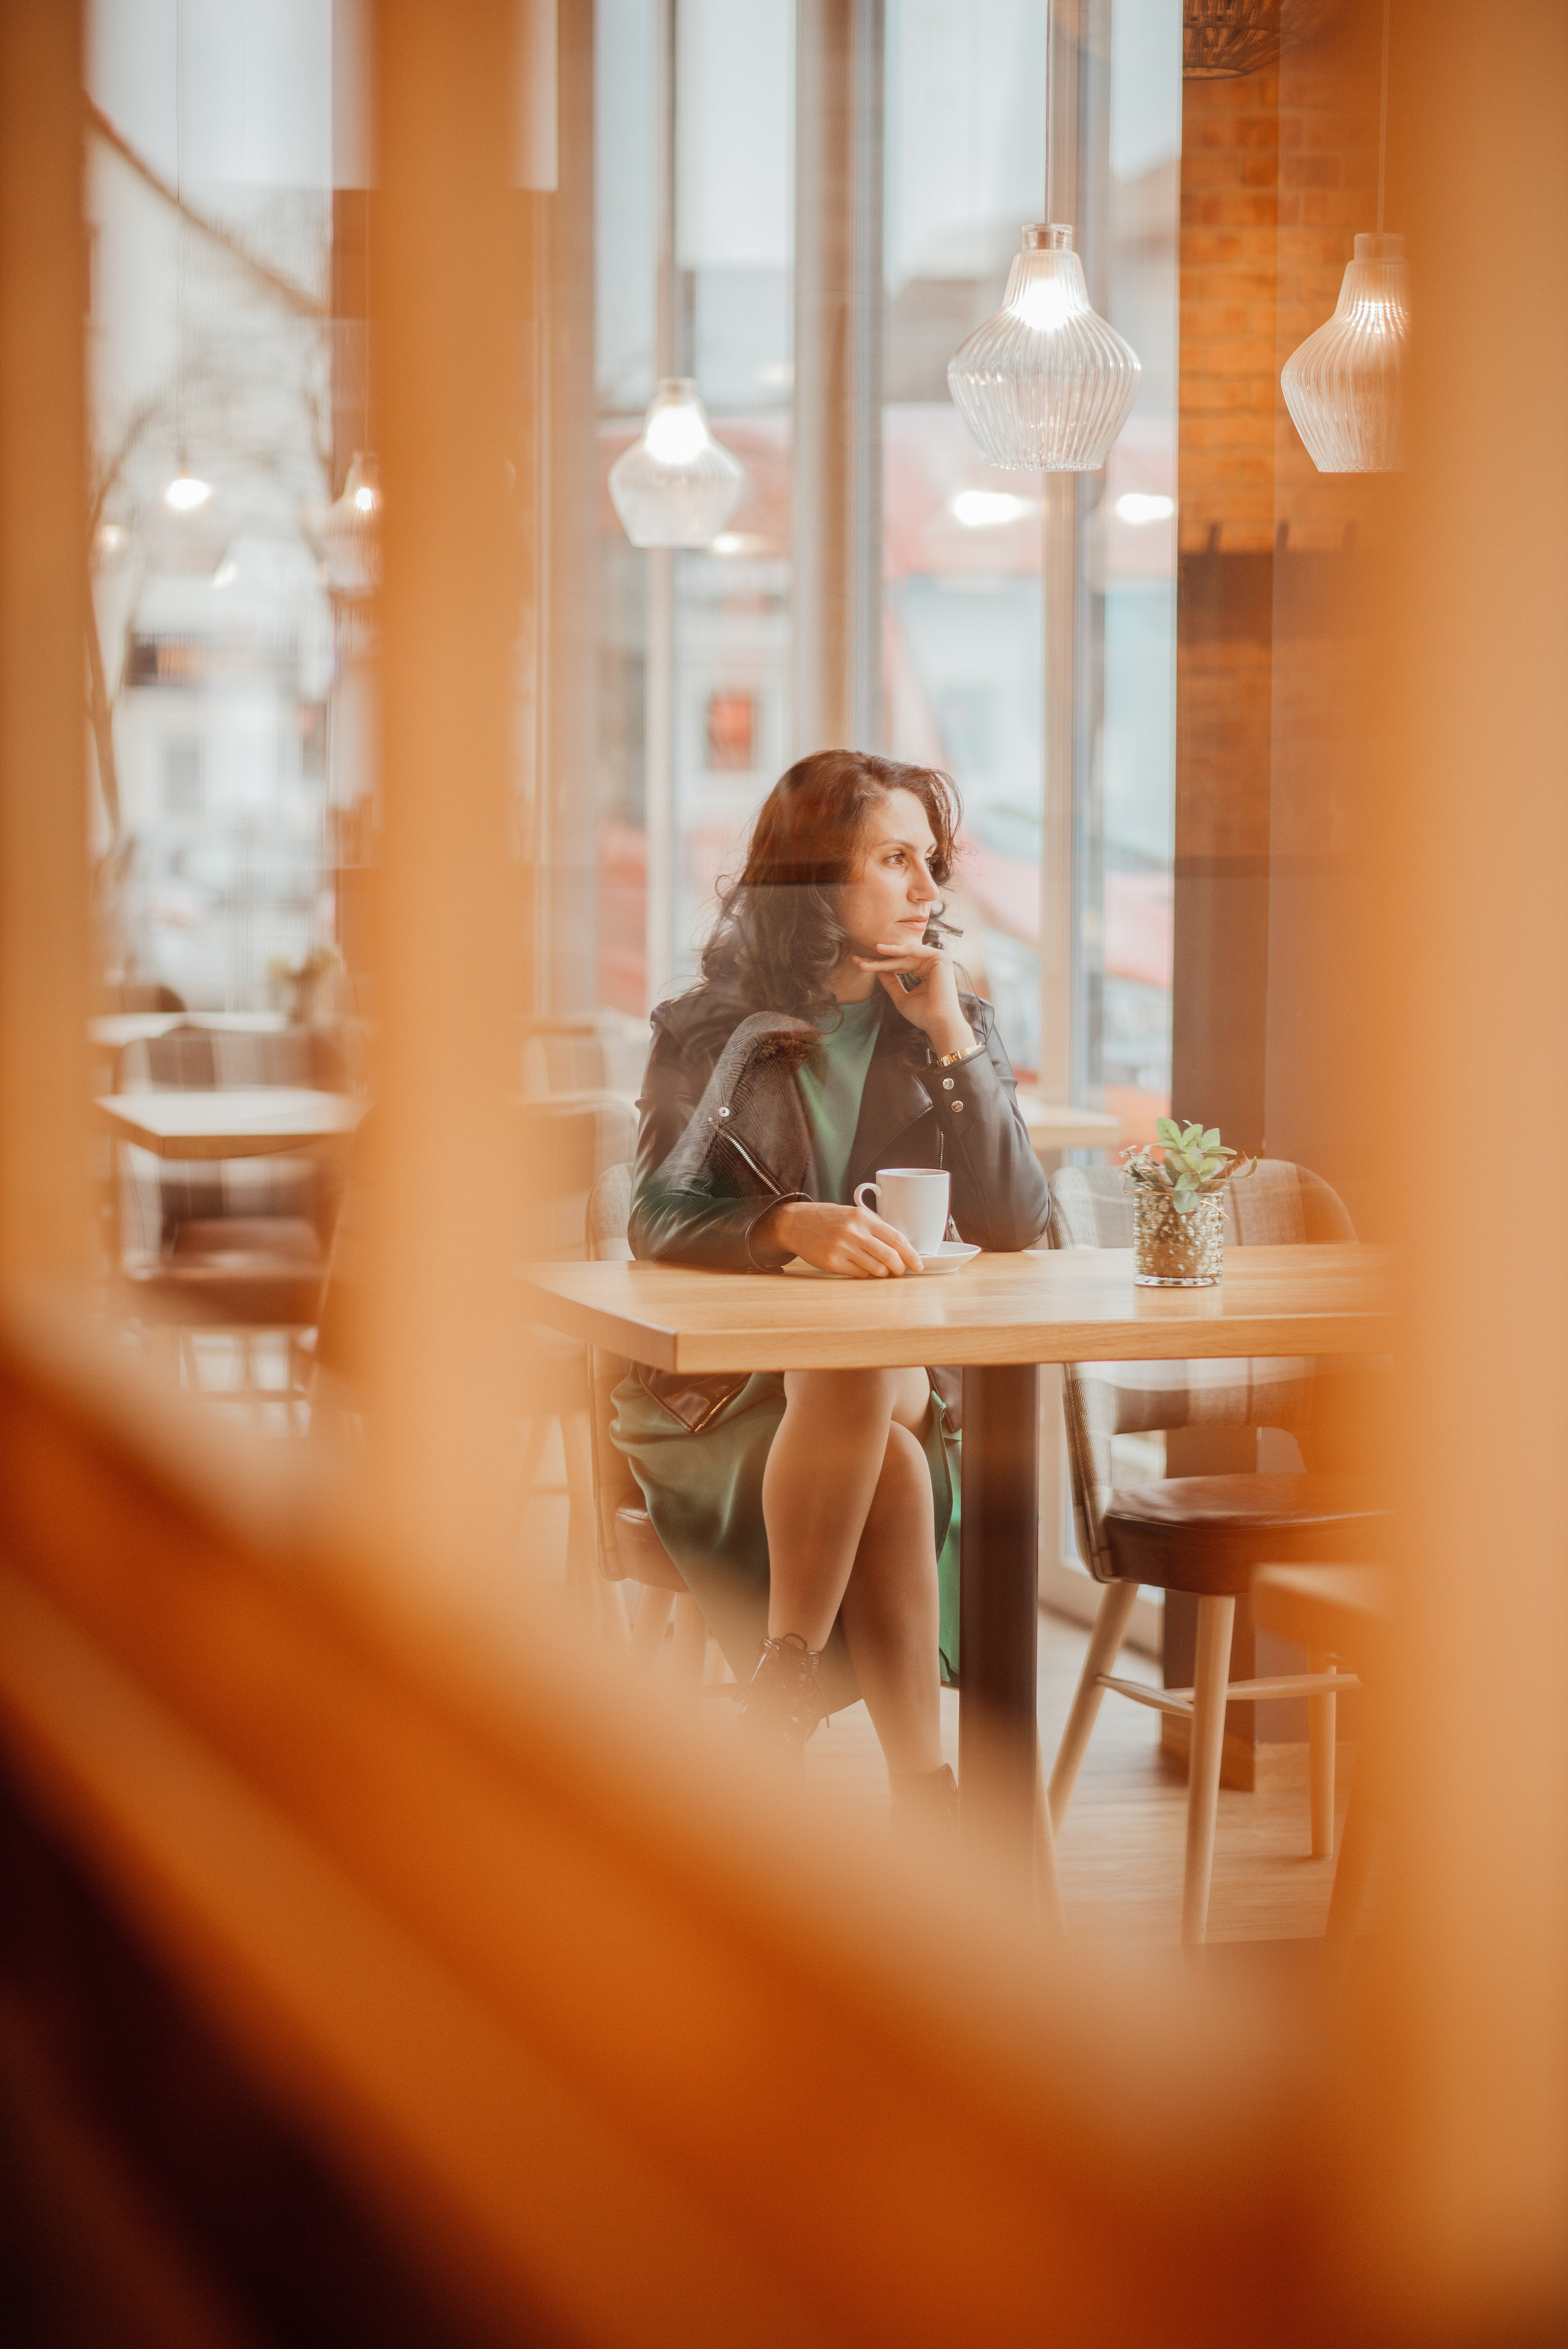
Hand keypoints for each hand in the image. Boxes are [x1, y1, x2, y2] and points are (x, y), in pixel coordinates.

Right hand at [757, 1199, 922, 1277]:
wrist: (795, 1223)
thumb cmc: (827, 1219)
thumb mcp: (853, 1214)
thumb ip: (875, 1228)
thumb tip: (900, 1247)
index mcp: (862, 1217)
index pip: (896, 1239)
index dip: (911, 1255)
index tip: (918, 1265)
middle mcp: (853, 1232)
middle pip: (889, 1257)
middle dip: (899, 1268)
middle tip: (900, 1271)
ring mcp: (842, 1248)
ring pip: (876, 1269)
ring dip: (882, 1273)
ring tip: (879, 1269)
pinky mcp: (832, 1263)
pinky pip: (859, 1275)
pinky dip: (865, 1274)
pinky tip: (860, 1268)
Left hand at [852, 934, 975, 1059]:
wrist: (938, 1023)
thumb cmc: (923, 1015)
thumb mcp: (901, 997)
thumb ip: (891, 982)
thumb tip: (876, 969)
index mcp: (925, 972)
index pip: (899, 966)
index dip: (879, 966)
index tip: (860, 965)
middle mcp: (931, 964)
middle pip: (899, 959)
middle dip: (877, 961)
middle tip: (856, 960)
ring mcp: (937, 959)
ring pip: (903, 956)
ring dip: (883, 958)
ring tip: (864, 958)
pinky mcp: (940, 957)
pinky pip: (913, 951)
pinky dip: (898, 950)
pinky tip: (881, 950)